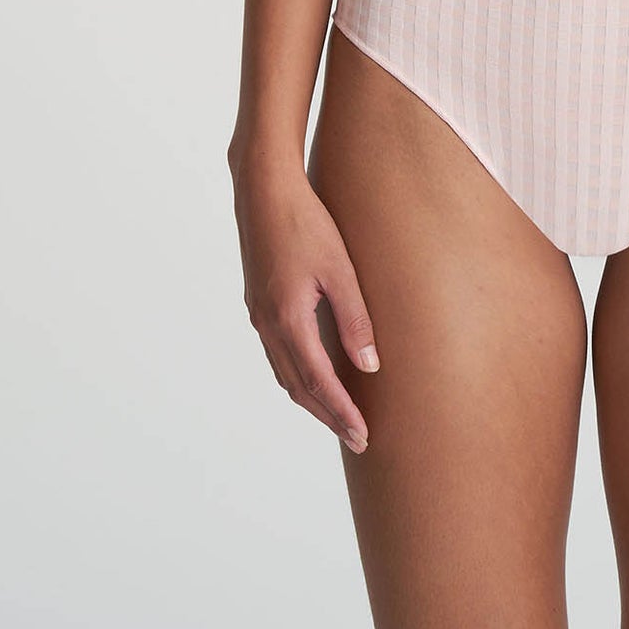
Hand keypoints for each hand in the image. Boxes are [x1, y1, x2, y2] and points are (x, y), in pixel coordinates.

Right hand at [231, 164, 380, 453]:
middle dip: (329, 415)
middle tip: (358, 438)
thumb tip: (370, 365)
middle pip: (299, 387)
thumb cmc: (306, 222)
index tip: (363, 436)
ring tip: (339, 415)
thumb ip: (354, 318)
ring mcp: (259, 316)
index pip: (319, 382)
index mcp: (289, 319)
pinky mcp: (258, 304)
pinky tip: (313, 374)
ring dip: (311, 399)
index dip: (342, 412)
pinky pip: (277, 354)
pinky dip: (297, 375)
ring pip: (284, 373)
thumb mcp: (339, 269)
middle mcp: (268, 325)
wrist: (263, 191)